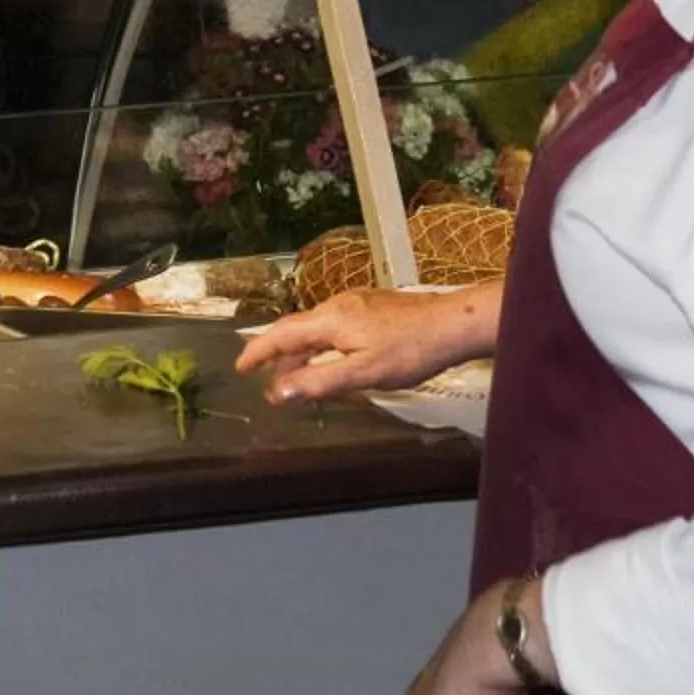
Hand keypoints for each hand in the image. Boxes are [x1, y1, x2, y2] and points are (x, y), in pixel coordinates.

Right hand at [235, 283, 496, 404]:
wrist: (453, 324)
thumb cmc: (410, 350)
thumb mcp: (363, 373)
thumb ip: (319, 382)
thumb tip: (277, 391)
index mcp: (330, 319)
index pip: (283, 334)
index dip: (258, 350)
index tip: (240, 366)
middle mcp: (339, 305)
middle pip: (297, 328)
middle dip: (277, 353)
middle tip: (263, 377)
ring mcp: (357, 303)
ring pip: (317, 328)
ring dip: (301, 351)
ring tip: (295, 376)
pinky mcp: (372, 307)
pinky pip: (334, 326)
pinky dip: (320, 344)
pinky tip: (331, 359)